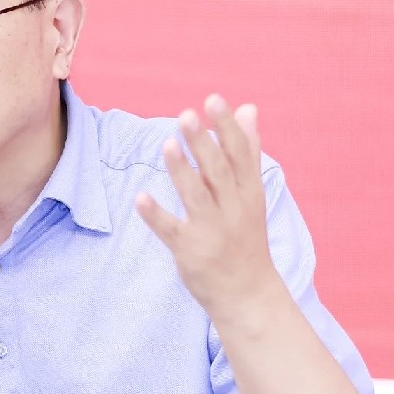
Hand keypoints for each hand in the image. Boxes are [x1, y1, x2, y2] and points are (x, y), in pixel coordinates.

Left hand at [135, 93, 283, 320]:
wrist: (248, 294)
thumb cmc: (246, 237)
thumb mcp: (253, 194)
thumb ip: (247, 151)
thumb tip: (249, 108)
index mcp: (249, 193)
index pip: (240, 154)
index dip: (227, 127)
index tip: (214, 100)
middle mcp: (233, 209)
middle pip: (218, 172)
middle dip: (203, 143)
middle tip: (186, 114)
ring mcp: (211, 231)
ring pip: (196, 197)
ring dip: (182, 171)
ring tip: (167, 144)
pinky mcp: (190, 251)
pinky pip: (171, 231)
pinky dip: (157, 215)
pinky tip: (141, 198)